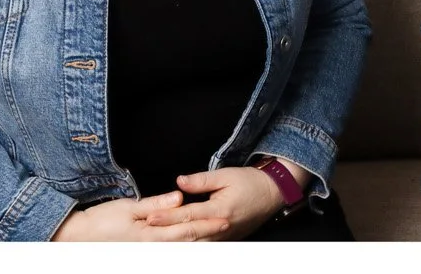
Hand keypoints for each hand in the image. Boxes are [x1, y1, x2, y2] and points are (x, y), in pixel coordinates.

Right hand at [54, 191, 221, 240]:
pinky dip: (183, 245)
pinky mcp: (143, 251)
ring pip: (180, 247)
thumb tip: (179, 198)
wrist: (81, 237)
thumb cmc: (103, 220)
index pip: (186, 229)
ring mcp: (148, 251)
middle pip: (187, 241)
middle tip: (228, 229)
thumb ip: (156, 204)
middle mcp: (153, 246)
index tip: (225, 220)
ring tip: (218, 236)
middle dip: (209, 235)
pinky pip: (169, 249)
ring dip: (199, 243)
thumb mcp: (129, 208)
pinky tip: (193, 242)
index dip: (207, 224)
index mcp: (152, 234)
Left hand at [139, 166, 289, 241]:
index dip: (167, 216)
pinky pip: (204, 245)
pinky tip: (176, 244)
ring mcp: (224, 237)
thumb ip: (201, 180)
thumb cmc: (251, 182)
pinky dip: (189, 245)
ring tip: (156, 241)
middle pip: (188, 235)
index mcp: (219, 210)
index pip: (188, 215)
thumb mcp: (227, 175)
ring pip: (195, 244)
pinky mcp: (226, 240)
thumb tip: (179, 182)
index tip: (150, 216)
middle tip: (146, 235)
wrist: (274, 193)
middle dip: (166, 235)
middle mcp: (220, 228)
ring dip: (175, 243)